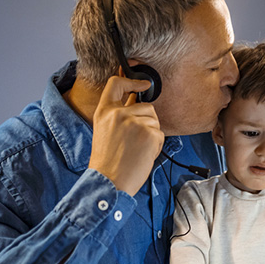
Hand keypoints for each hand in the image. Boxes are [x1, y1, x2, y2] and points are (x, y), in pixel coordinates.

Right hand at [89, 76, 163, 196]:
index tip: (143, 84)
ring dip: (152, 135)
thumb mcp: (105, 131)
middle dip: (148, 122)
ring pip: (155, 120)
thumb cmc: (108, 163)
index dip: (132, 81)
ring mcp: (134, 122)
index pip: (116, 83)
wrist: (109, 182)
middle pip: (146, 106)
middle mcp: (118, 113)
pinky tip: (143, 155)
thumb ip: (118, 115)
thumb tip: (137, 102)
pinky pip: (160, 134)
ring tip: (137, 149)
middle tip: (136, 142)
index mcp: (104, 112)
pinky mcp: (148, 133)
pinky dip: (156, 146)